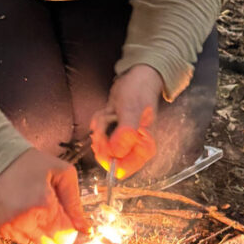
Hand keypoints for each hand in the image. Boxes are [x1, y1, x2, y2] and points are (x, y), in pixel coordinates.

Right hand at [0, 147, 87, 243]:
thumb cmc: (32, 164)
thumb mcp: (62, 173)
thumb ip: (75, 203)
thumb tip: (86, 229)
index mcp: (44, 206)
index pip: (66, 235)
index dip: (68, 224)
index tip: (62, 210)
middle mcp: (26, 221)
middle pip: (52, 242)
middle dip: (54, 227)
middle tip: (47, 205)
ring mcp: (11, 227)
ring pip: (37, 243)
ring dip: (39, 229)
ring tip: (32, 206)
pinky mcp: (0, 230)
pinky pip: (21, 240)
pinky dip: (25, 229)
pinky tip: (21, 210)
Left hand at [89, 64, 161, 178]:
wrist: (138, 75)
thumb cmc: (139, 91)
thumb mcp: (131, 110)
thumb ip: (126, 133)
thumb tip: (116, 153)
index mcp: (143, 147)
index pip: (123, 168)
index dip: (109, 157)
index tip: (102, 144)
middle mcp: (134, 146)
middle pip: (109, 156)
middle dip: (102, 137)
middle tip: (105, 122)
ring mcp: (123, 138)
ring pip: (102, 143)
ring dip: (100, 126)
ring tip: (109, 111)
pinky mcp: (114, 129)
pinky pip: (99, 132)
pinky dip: (99, 120)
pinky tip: (106, 110)